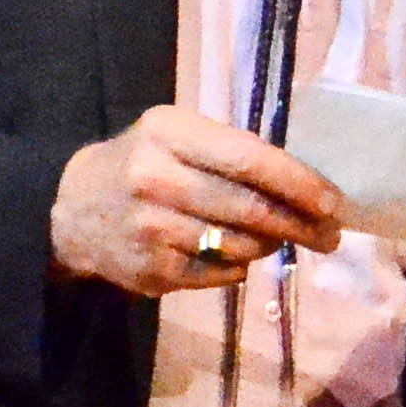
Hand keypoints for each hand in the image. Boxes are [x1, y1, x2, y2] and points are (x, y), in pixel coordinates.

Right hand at [49, 104, 344, 296]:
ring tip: (282, 239)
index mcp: (170, 133)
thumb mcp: (176, 137)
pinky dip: (240, 265)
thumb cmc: (144, 164)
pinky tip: (239, 254)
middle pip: (250, 208)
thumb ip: (232, 151)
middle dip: (301, 224)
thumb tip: (307, 182)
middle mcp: (157, 179)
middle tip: (331, 235)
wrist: (71, 210)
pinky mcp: (152, 270)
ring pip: (240, 245)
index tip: (334, 201)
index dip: (299, 183)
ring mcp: (152, 229)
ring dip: (271, 245)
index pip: (250, 160)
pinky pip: (220, 273)